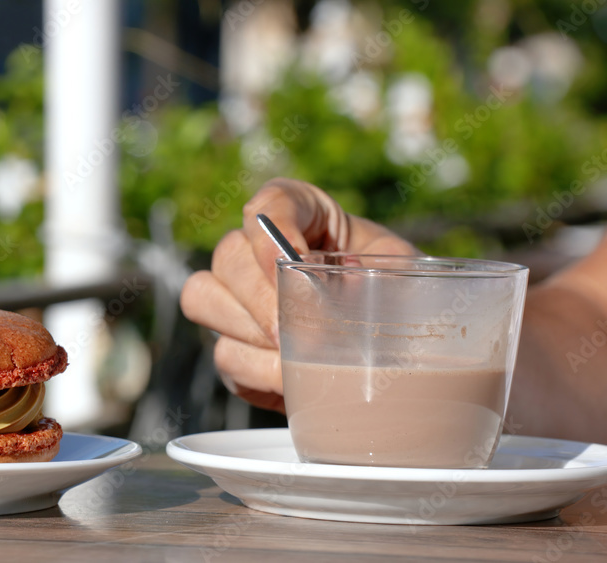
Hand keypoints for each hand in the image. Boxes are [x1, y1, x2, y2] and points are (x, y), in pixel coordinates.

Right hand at [180, 178, 417, 411]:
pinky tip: (293, 379)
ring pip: (203, 299)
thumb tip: (353, 286)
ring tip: (295, 356)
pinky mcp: (233, 345)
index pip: (269, 203)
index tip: (298, 261)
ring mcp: (235, 297)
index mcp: (301, 212)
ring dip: (249, 332)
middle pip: (228, 255)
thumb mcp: (404, 269)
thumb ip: (391, 269)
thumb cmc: (395, 290)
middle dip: (261, 298)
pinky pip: (224, 354)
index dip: (273, 230)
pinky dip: (257, 372)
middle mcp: (255, 248)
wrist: (389, 342)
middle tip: (297, 330)